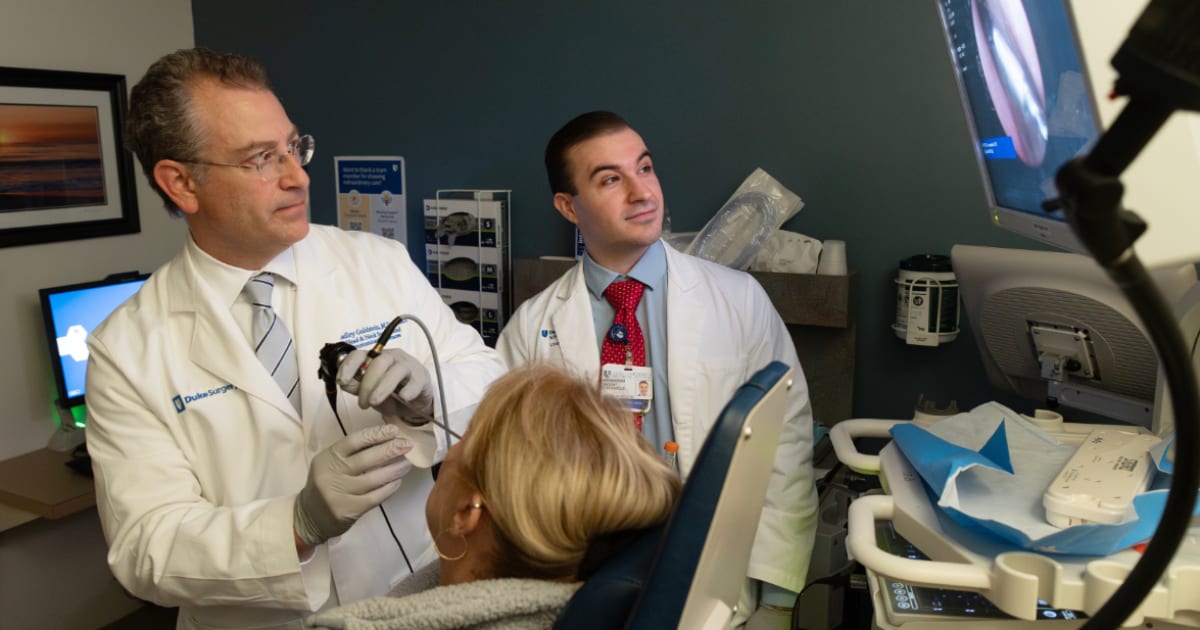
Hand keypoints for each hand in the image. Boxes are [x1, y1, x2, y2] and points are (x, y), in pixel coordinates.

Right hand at [294, 424, 413, 545]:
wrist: (309, 516)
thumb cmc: (326, 484)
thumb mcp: (330, 464)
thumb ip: (351, 454)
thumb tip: (384, 440)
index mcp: (328, 457)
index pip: (353, 441)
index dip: (375, 434)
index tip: (394, 430)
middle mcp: (332, 474)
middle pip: (366, 459)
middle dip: (390, 450)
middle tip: (408, 445)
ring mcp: (339, 493)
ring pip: (374, 479)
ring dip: (394, 470)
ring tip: (407, 464)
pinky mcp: (349, 510)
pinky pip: (375, 497)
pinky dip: (389, 488)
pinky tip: (397, 482)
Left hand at [337, 348, 434, 423]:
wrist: (417, 398)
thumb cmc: (393, 392)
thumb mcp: (371, 393)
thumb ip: (358, 388)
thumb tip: (345, 384)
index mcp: (375, 358)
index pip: (359, 355)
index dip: (348, 366)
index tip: (342, 381)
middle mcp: (391, 357)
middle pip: (378, 363)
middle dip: (366, 385)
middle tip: (363, 404)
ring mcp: (408, 365)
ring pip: (395, 371)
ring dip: (382, 388)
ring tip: (375, 402)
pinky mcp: (421, 377)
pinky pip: (414, 382)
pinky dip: (408, 390)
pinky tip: (404, 398)